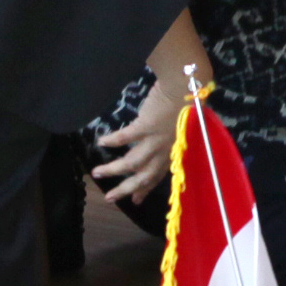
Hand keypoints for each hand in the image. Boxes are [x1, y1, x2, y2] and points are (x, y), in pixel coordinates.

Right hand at [94, 8, 214, 205]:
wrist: (187, 85)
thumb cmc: (189, 103)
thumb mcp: (184, 128)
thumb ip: (172, 138)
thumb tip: (163, 138)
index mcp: (173, 152)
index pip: (157, 176)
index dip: (145, 189)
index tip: (135, 200)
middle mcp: (164, 151)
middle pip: (142, 177)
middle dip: (124, 189)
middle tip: (109, 197)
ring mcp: (155, 140)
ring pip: (130, 163)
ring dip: (112, 170)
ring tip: (96, 172)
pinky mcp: (145, 126)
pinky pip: (125, 138)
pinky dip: (112, 141)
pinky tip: (101, 142)